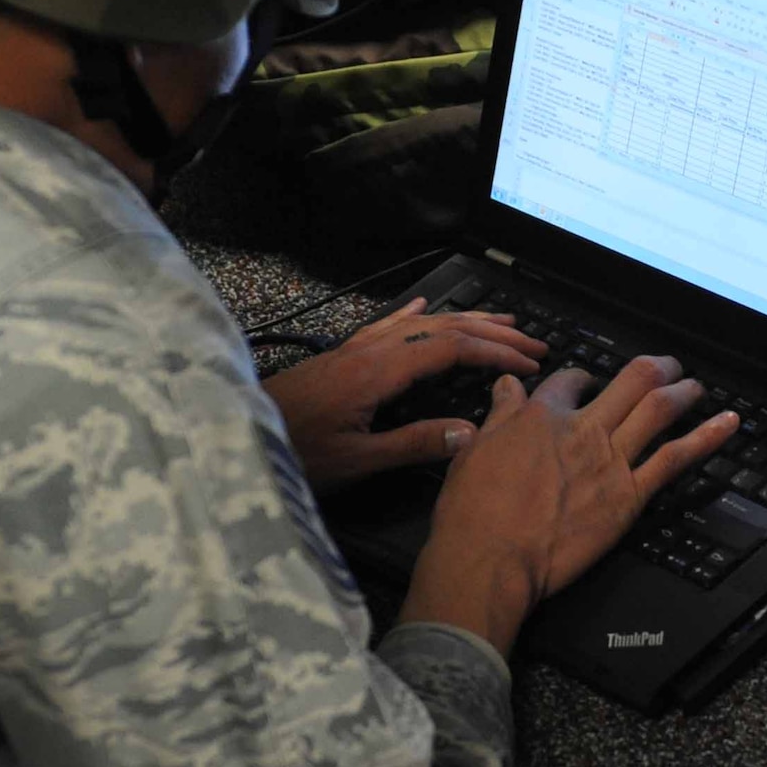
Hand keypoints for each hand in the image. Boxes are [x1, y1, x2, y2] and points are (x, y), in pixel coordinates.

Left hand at [261, 297, 546, 494]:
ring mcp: (353, 350)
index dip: (495, 352)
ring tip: (500, 320)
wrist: (232, 440)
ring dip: (463, 319)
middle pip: (442, 328)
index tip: (530, 361)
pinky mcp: (340, 357)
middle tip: (533, 341)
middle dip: (492, 332)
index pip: (450, 349)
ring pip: (419, 323)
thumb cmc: (292, 455)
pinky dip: (415, 314)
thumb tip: (472, 432)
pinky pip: (387, 325)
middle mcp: (368, 351)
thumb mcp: (356, 460)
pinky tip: (425, 305)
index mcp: (377, 372)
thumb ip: (413, 444)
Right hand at [399, 356, 739, 654]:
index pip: (569, 380)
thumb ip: (499, 414)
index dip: (581, 376)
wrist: (491, 559)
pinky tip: (728, 422)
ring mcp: (610, 461)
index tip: (588, 380)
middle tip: (667, 365)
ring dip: (682, 391)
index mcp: (540, 416)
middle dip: (654, 368)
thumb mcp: (474, 450)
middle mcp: (582, 430)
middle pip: (630, 382)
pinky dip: (707, 437)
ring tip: (695, 384)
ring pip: (658, 410)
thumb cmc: (474, 513)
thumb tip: (508, 386)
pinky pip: (676, 458)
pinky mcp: (629, 496)